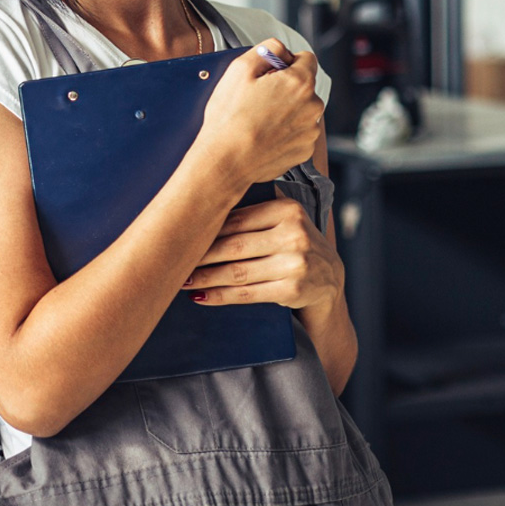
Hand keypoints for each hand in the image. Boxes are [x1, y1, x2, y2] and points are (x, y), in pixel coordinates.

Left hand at [181, 197, 343, 311]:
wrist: (330, 277)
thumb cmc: (293, 243)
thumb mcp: (283, 221)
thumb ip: (252, 214)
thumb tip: (197, 211)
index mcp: (288, 209)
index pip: (237, 219)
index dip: (206, 230)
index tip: (181, 236)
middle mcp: (294, 234)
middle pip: (234, 246)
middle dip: (200, 256)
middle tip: (174, 261)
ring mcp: (296, 263)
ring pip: (237, 272)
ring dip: (205, 278)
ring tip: (182, 280)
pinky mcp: (293, 289)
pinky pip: (247, 293)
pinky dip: (220, 296)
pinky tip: (202, 296)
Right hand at [197, 38, 324, 187]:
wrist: (226, 161)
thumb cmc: (229, 117)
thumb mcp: (239, 69)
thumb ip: (266, 49)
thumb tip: (280, 49)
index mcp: (300, 82)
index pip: (307, 59)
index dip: (286, 62)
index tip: (270, 73)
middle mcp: (313, 106)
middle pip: (304, 86)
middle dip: (286, 88)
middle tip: (258, 99)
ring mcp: (311, 131)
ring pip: (302, 110)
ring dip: (287, 111)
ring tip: (259, 120)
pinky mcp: (305, 151)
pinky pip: (299, 133)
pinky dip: (286, 132)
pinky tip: (265, 136)